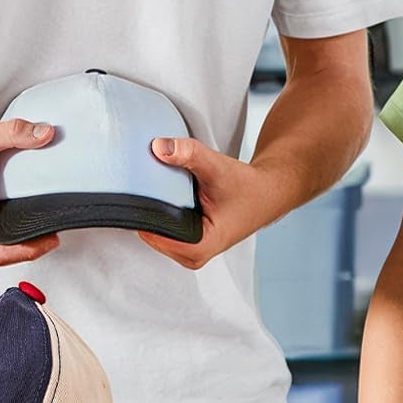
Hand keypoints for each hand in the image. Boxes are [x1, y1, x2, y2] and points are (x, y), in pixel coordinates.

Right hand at [0, 117, 60, 267]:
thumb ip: (13, 133)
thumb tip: (45, 133)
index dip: (29, 251)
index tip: (51, 240)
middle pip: (5, 249)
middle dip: (33, 241)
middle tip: (59, 223)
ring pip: (1, 239)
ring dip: (24, 231)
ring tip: (49, 216)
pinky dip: (15, 221)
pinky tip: (30, 208)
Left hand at [137, 136, 285, 270]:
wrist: (265, 193)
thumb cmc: (245, 186)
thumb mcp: (217, 166)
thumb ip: (189, 153)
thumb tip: (159, 147)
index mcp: (202, 245)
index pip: (158, 237)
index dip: (145, 213)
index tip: (137, 192)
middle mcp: (194, 255)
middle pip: (152, 236)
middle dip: (148, 211)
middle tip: (147, 186)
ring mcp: (190, 252)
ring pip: (155, 234)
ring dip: (153, 212)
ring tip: (159, 190)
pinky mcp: (187, 244)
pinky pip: (162, 231)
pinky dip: (160, 214)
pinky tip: (165, 198)